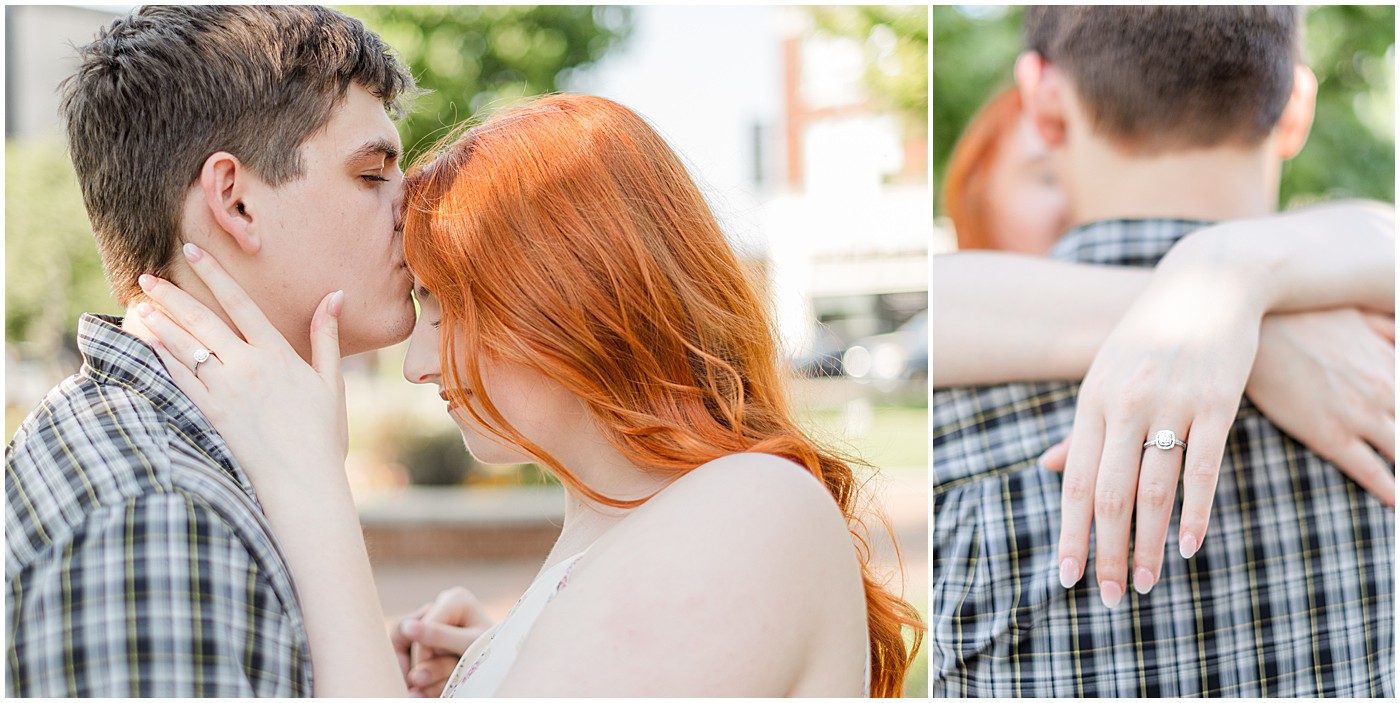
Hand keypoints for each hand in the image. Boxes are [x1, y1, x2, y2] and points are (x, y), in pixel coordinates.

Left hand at [136, 243, 348, 495]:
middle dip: (173, 295)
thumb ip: (326, 336)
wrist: (303, 481)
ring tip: (139, 304)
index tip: (192, 252)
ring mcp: (226, 391)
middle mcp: (248, 367)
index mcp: (278, 354)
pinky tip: (146, 344)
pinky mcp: (210, 415)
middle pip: (203, 320)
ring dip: (160, 323)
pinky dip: (160, 358)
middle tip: (146, 275)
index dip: (214, 275)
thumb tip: (335, 295)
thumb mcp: (330, 381)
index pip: (240, 303)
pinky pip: (179, 380)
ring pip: (185, 348)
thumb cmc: (322, 435)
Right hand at [390, 587, 493, 696]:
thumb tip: (407, 628)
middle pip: (404, 631)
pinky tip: (425, 688)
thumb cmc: (493, 652)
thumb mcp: (469, 646)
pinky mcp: (424, 637)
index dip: (421, 655)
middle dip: (414, 662)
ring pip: (401, 644)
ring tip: (424, 689)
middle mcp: (439, 605)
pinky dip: (415, 673)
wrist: (502, 665)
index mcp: (454, 600)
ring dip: (414, 670)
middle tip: (418, 685)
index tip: (425, 678)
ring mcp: (431, 620)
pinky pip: (404, 654)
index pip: (422, 625)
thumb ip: (440, 637)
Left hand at [1054, 264, 1263, 606]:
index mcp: (1093, 402)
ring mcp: (1173, 403)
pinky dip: (1196, 511)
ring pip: (1156, 489)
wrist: (1208, 282)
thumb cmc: (1150, 336)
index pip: (1077, 482)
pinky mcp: (1217, 402)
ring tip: (1145, 584)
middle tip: (1108, 597)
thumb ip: (1084, 427)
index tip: (1066, 577)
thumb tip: (1051, 470)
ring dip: (1149, 544)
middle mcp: (1127, 405)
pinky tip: (1189, 546)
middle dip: (1106, 551)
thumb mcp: (1105, 374)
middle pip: (1112, 494)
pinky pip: (1204, 468)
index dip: (1070, 533)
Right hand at [1247, 309, 1394, 503]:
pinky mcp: (1330, 436)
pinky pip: (1370, 471)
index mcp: (1392, 365)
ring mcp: (1359, 416)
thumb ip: (1393, 329)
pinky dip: (1389, 490)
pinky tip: (1395, 502)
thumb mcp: (1363, 312)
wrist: (1257, 326)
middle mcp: (1385, 392)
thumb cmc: (1305, 314)